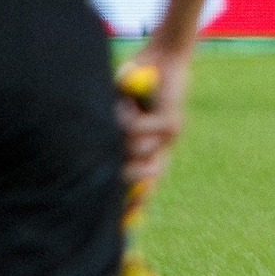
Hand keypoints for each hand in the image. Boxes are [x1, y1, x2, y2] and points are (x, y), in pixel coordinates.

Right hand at [116, 44, 191, 189]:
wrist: (165, 54)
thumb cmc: (139, 80)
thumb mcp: (120, 109)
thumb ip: (115, 131)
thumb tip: (103, 158)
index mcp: (154, 146)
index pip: (146, 183)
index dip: (134, 202)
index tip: (123, 221)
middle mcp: (165, 146)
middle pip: (142, 178)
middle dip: (124, 173)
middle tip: (114, 159)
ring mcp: (170, 136)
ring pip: (136, 151)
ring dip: (122, 130)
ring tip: (124, 108)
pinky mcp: (171, 122)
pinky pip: (138, 131)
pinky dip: (127, 116)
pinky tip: (129, 101)